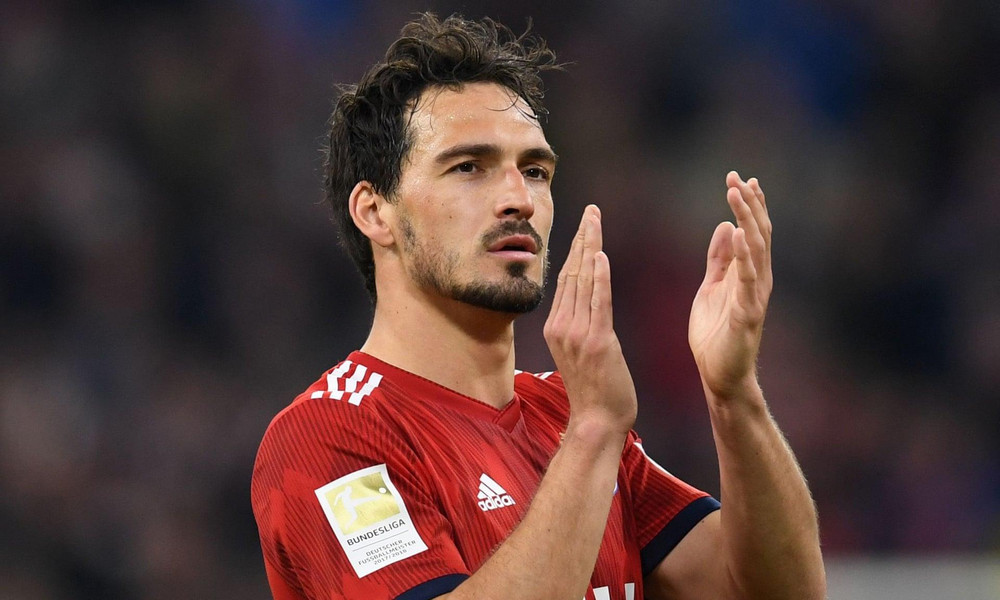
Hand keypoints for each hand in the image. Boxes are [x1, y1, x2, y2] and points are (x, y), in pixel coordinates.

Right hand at [544, 205, 636, 434]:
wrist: (597, 421)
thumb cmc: (595, 390)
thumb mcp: (580, 352)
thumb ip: (580, 324)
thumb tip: (587, 302)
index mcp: (557, 326)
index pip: (567, 278)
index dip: (576, 249)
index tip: (584, 224)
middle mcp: (562, 326)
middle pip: (573, 272)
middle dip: (583, 238)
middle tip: (591, 211)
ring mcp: (577, 334)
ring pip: (584, 281)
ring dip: (591, 247)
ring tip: (595, 221)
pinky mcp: (597, 342)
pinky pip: (598, 303)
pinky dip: (600, 277)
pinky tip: (600, 255)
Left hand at [688, 172, 772, 399]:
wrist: (719, 374)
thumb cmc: (716, 333)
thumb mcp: (712, 287)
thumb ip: (720, 259)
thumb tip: (728, 226)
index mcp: (748, 273)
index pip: (753, 231)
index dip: (749, 205)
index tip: (740, 178)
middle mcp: (758, 280)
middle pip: (759, 233)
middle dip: (749, 204)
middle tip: (736, 178)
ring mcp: (755, 296)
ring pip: (758, 250)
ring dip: (748, 219)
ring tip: (737, 194)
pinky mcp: (748, 314)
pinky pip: (748, 280)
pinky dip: (746, 255)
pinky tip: (741, 233)